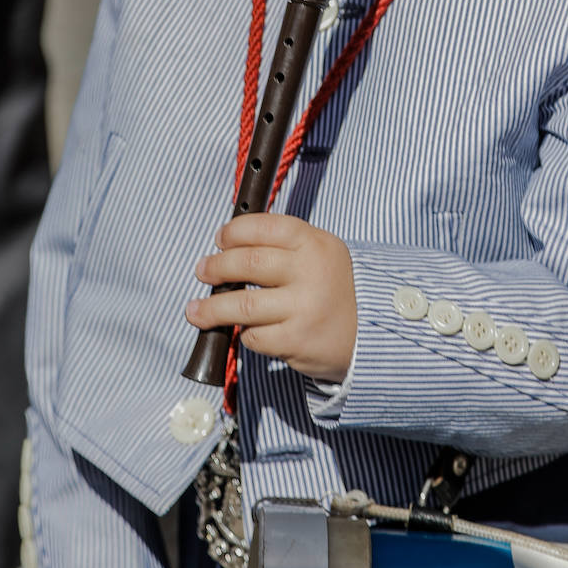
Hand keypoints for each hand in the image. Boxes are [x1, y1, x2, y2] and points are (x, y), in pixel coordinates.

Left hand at [186, 215, 356, 381]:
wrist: (371, 332)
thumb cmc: (335, 288)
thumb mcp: (321, 252)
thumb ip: (283, 246)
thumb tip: (229, 247)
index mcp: (314, 243)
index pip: (264, 227)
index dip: (234, 232)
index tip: (220, 239)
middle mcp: (310, 271)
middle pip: (247, 263)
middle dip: (216, 267)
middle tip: (202, 270)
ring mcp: (303, 307)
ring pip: (241, 306)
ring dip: (211, 308)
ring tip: (195, 310)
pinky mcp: (297, 340)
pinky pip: (254, 336)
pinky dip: (244, 334)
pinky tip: (244, 331)